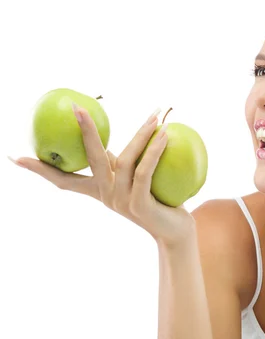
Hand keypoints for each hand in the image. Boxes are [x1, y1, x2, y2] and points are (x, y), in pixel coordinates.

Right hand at [10, 106, 195, 247]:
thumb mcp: (137, 179)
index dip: (39, 168)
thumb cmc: (159, 200)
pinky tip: (166, 134)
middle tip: (76, 106)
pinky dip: (154, 150)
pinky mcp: (139, 204)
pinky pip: (145, 171)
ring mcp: (121, 201)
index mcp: (98, 190)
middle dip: (84, 132)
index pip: (62, 179)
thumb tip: (128, 132)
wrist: (175, 232)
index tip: (13, 156)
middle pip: (90, 159)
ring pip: (126, 160)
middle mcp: (105, 195)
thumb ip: (127, 162)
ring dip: (141, 134)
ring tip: (155, 115)